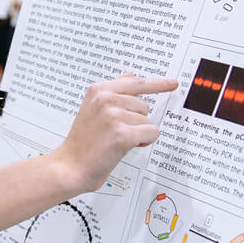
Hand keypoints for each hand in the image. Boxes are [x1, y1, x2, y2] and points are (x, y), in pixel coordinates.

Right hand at [52, 74, 177, 195]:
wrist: (70, 165)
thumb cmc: (83, 141)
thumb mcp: (92, 108)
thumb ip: (113, 91)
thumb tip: (129, 76)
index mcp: (99, 90)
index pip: (136, 82)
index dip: (158, 83)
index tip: (172, 83)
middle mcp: (106, 100)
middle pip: (145, 105)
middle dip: (136, 121)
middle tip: (115, 132)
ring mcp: (113, 116)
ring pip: (148, 121)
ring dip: (138, 133)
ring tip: (116, 140)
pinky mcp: (122, 135)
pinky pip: (151, 133)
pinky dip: (143, 142)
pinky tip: (124, 147)